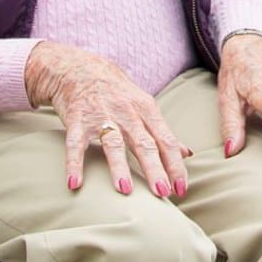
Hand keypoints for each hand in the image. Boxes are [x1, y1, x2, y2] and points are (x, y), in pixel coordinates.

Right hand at [24, 40, 190, 198]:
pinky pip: (75, 144)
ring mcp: (101, 116)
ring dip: (119, 166)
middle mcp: (127, 113)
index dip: (174, 165)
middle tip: (163, 193)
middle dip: (155, 169)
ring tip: (125, 190)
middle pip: (144, 143)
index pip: (166, 141)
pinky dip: (74, 163)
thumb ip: (163, 132)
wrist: (80, 67)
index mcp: (146, 110)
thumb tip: (187, 154)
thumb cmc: (117, 92)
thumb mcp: (144, 106)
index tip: (181, 189)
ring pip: (113, 143)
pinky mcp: (77, 120)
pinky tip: (74, 183)